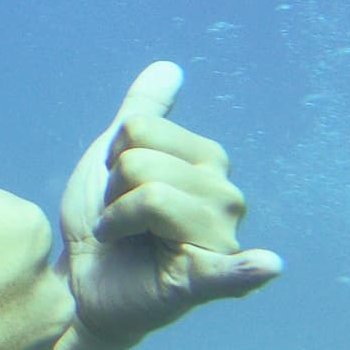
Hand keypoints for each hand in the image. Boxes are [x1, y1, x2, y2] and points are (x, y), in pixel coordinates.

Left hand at [54, 62, 282, 349]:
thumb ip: (145, 113)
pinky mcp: (205, 281)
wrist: (83, 281)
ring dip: (115, 220)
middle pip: (140, 162)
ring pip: (148, 196)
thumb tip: (169, 68)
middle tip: (119, 221)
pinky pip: (230, 271)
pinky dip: (247, 269)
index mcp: (209, 162)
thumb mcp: (117, 158)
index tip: (116, 189)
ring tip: (125, 240)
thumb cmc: (107, 221)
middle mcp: (226, 196)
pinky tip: (266, 266)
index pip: (138, 129)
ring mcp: (222, 238)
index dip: (111, 159)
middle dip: (111, 192)